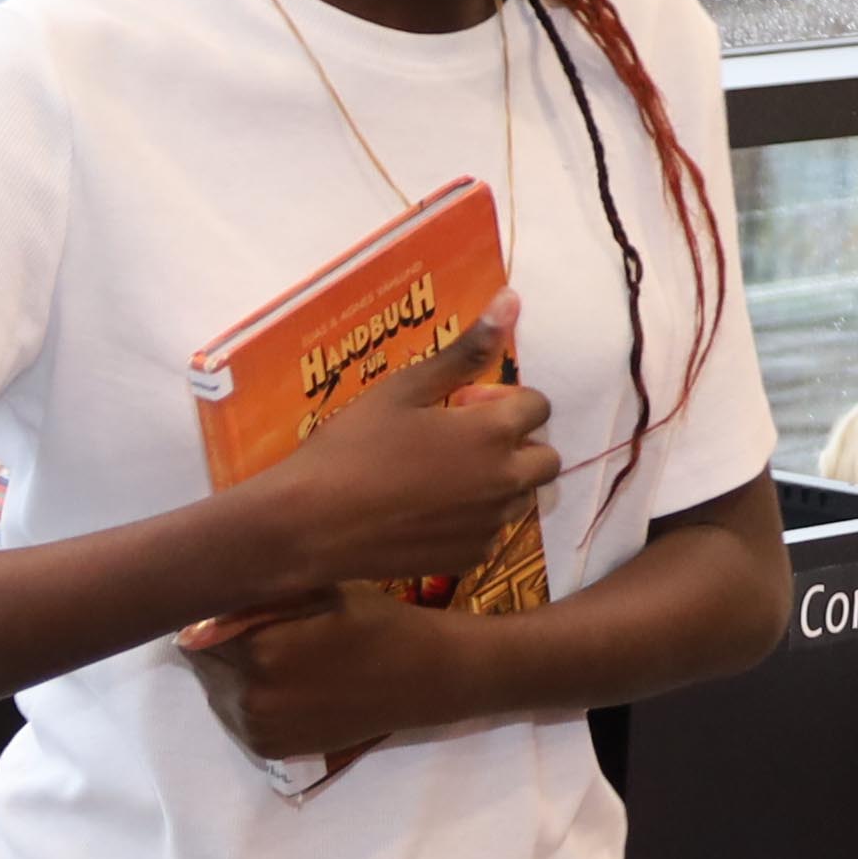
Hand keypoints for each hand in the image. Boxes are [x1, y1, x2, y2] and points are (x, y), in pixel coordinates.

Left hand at [182, 580, 494, 767]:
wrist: (418, 678)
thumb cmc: (371, 621)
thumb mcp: (316, 591)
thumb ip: (254, 601)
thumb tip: (191, 626)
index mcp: (260, 651)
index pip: (196, 629)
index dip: (213, 614)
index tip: (237, 605)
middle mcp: (251, 697)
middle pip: (200, 663)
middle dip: (218, 644)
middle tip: (261, 629)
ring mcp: (258, 729)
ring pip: (213, 690)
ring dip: (229, 672)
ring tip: (275, 655)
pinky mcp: (268, 749)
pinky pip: (231, 717)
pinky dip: (243, 699)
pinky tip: (281, 682)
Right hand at [207, 309, 554, 614]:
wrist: (311, 526)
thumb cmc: (351, 448)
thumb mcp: (404, 389)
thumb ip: (466, 351)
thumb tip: (512, 301)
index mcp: (492, 433)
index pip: (539, 406)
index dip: (504, 399)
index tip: (461, 404)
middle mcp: (503, 482)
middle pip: (546, 458)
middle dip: (516, 443)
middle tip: (461, 440)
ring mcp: (489, 525)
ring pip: (521, 497)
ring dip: (499, 481)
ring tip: (443, 476)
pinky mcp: (469, 557)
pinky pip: (492, 532)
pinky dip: (475, 518)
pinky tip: (429, 510)